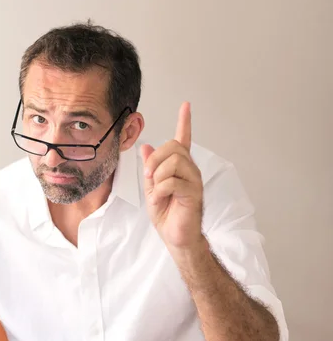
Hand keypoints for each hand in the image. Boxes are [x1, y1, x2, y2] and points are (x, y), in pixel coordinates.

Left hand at [140, 102, 203, 249]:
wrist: (175, 236)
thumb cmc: (166, 213)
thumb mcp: (152, 187)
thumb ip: (151, 167)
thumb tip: (146, 147)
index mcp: (180, 167)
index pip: (184, 139)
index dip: (185, 122)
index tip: (186, 105)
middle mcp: (190, 170)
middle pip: (173, 147)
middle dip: (155, 160)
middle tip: (149, 178)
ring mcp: (194, 180)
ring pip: (173, 162)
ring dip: (157, 177)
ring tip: (157, 192)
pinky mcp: (194, 193)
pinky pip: (172, 181)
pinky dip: (160, 191)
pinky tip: (160, 200)